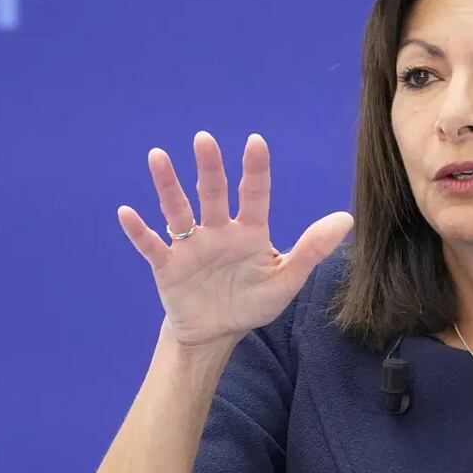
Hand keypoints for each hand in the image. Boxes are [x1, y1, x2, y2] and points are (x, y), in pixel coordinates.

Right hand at [117, 131, 353, 349]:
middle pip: (213, 194)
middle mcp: (218, 231)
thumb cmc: (251, 302)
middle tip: (203, 139)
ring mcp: (190, 246)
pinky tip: (127, 213)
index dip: (255, 170)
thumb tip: (346, 219)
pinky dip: (139, 231)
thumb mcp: (286, 280)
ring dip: (168, 186)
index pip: (254, 195)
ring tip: (158, 157)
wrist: (216, 333)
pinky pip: (151, 245)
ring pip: (178, 210)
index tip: (255, 142)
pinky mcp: (168, 266)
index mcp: (249, 232)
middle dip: (209, 168)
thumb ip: (312, 249)